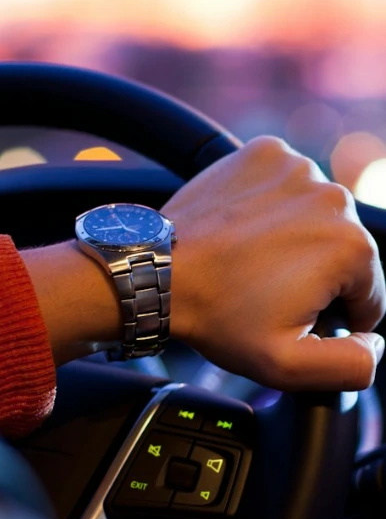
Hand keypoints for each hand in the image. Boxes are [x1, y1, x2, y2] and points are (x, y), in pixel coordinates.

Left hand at [23, 137, 385, 390]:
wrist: (155, 271)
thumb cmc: (215, 315)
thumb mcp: (287, 365)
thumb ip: (352, 365)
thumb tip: (376, 343)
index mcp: (352, 247)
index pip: (368, 294)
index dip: (331, 316)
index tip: (288, 315)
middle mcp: (334, 197)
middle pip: (343, 251)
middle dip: (313, 276)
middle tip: (262, 291)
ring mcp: (297, 168)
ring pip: (315, 216)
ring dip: (294, 237)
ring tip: (249, 261)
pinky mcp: (264, 152)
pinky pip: (285, 184)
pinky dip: (271, 204)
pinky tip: (243, 229)